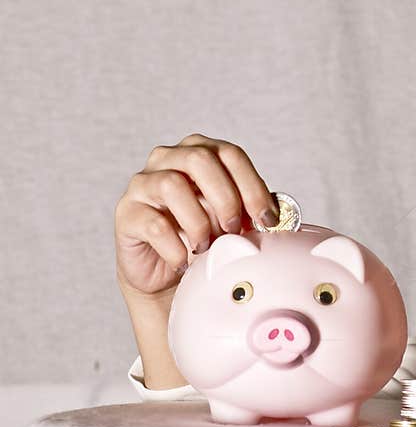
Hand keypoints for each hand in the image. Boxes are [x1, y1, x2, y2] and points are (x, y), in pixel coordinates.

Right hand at [115, 133, 279, 298]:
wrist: (169, 273)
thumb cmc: (205, 237)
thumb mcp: (235, 220)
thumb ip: (253, 210)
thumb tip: (278, 215)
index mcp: (201, 153)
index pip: (230, 154)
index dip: (253, 186)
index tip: (267, 219)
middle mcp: (168, 159)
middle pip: (201, 160)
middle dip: (226, 198)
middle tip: (234, 229)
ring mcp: (143, 184)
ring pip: (172, 185)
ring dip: (199, 221)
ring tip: (207, 246)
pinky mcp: (127, 213)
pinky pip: (153, 223)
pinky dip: (177, 247)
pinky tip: (185, 261)